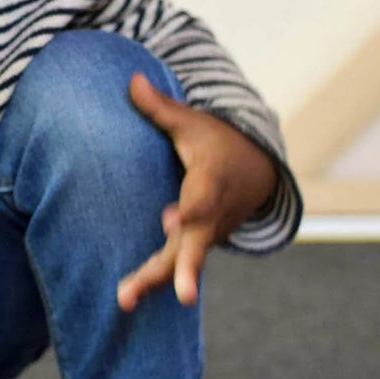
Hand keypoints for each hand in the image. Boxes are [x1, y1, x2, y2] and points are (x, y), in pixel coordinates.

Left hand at [116, 72, 277, 311]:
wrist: (255, 168)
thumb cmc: (215, 141)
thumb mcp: (190, 123)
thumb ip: (159, 107)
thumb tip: (131, 78)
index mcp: (212, 181)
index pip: (202, 199)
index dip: (189, 210)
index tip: (170, 220)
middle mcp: (212, 214)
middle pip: (198, 243)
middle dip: (188, 269)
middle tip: (183, 295)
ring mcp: (207, 233)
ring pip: (182, 261)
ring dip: (155, 282)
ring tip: (124, 301)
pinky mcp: (197, 244)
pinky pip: (176, 265)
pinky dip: (155, 282)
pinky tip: (126, 298)